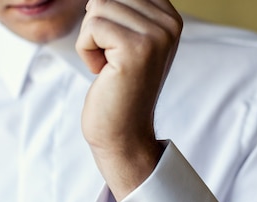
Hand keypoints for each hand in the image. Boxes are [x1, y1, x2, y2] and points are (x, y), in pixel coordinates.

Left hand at [76, 0, 181, 200]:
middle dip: (97, 28)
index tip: (118, 50)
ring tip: (110, 67)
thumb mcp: (126, 39)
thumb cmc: (117, 89)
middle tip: (112, 61)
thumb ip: (123, 9)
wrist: (123, 134)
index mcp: (170, 17)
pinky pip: (91, 27)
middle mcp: (169, 24)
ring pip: (97, 7)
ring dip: (91, 41)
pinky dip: (87, 51)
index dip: (105, 17)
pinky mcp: (136, 49)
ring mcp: (156, 36)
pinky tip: (105, 73)